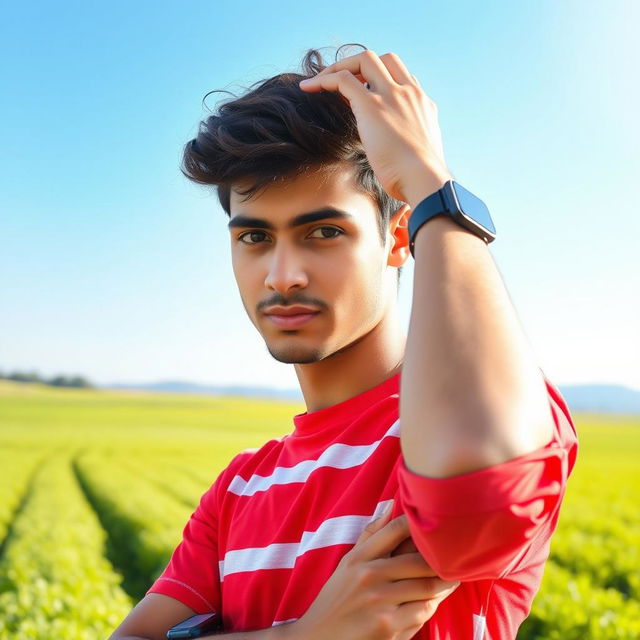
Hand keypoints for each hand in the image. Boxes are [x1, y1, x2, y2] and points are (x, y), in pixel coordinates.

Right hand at [293, 503, 459, 639]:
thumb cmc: (337, 599)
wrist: (319, 639)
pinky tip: (435, 600)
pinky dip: (432, 605)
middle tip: (456, 557)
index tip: (435, 525)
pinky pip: (422, 611)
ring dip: (445, 583)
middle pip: (419, 560)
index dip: (419, 525)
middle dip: (442, 560)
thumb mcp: (348, 564)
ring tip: (452, 578)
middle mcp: (368, 575)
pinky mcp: (388, 626)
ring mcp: (379, 601)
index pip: (395, 529)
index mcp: (359, 557)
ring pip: (427, 587)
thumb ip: (371, 536)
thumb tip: (392, 505)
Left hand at [298, 49, 452, 206]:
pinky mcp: (371, 106)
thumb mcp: (421, 153)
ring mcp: (390, 95)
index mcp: (422, 103)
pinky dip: (324, 80)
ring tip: (320, 82)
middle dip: (359, 66)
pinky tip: (308, 88)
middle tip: (340, 83)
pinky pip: (343, 79)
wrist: (423, 179)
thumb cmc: (420, 178)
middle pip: (384, 59)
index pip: (402, 76)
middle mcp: (408, 92)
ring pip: (364, 60)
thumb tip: (399, 155)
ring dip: (340, 67)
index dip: (380, 79)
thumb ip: (410, 143)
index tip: (364, 94)